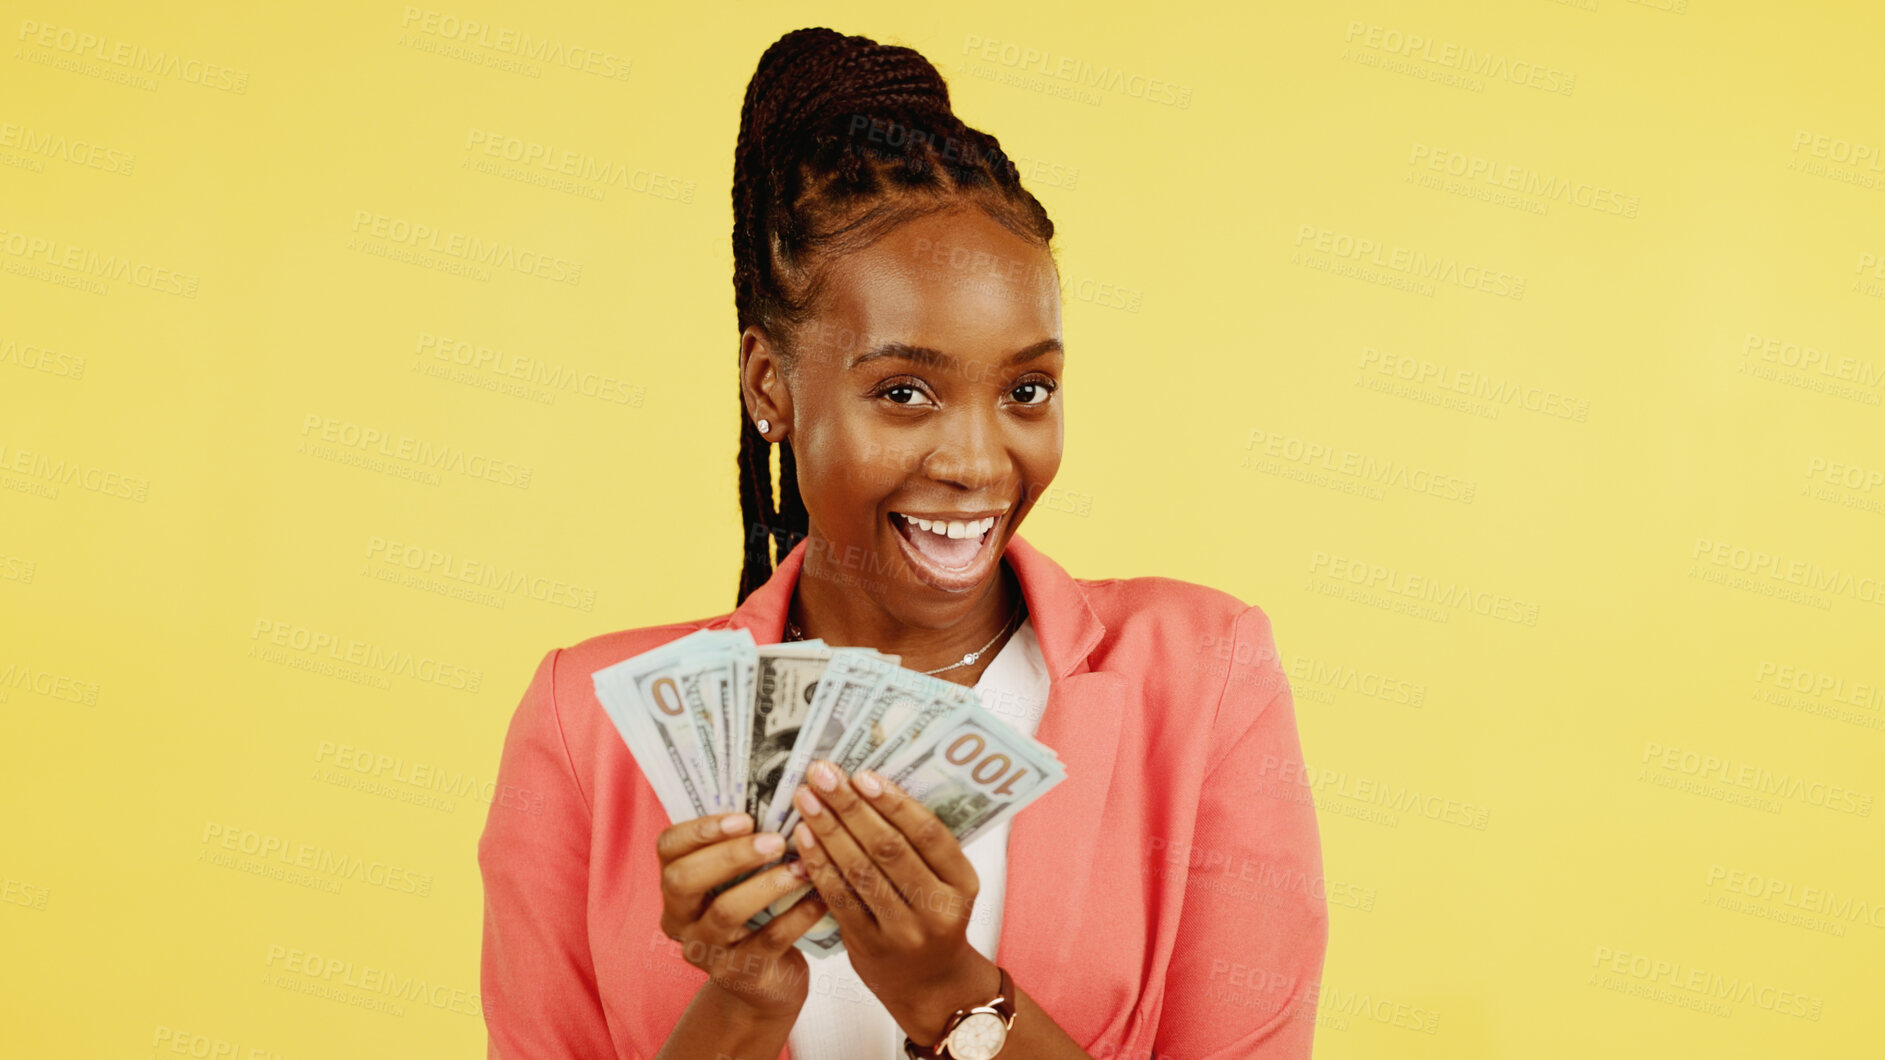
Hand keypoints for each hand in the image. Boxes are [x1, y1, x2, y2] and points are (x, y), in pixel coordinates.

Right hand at [655, 810, 828, 1019]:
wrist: (765, 984)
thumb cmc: (757, 915)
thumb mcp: (741, 882)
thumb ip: (745, 845)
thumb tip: (781, 790)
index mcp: (675, 886)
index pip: (668, 848)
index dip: (701, 829)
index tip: (745, 816)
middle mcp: (680, 919)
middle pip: (684, 879)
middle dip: (730, 856)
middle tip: (775, 841)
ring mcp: (705, 951)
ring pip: (725, 912)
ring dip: (767, 885)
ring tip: (801, 868)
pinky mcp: (738, 975)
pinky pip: (767, 941)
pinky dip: (796, 916)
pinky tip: (820, 898)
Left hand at [791, 761, 1001, 1045]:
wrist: (929, 983)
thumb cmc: (933, 916)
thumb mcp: (945, 882)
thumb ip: (919, 844)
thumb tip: (871, 785)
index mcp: (962, 883)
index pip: (929, 834)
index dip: (894, 803)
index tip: (862, 774)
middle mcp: (937, 908)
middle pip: (889, 849)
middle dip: (851, 807)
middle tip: (823, 774)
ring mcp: (903, 932)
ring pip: (860, 871)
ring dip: (829, 829)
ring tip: (806, 798)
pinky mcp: (869, 947)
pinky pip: (839, 898)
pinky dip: (819, 864)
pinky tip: (803, 836)